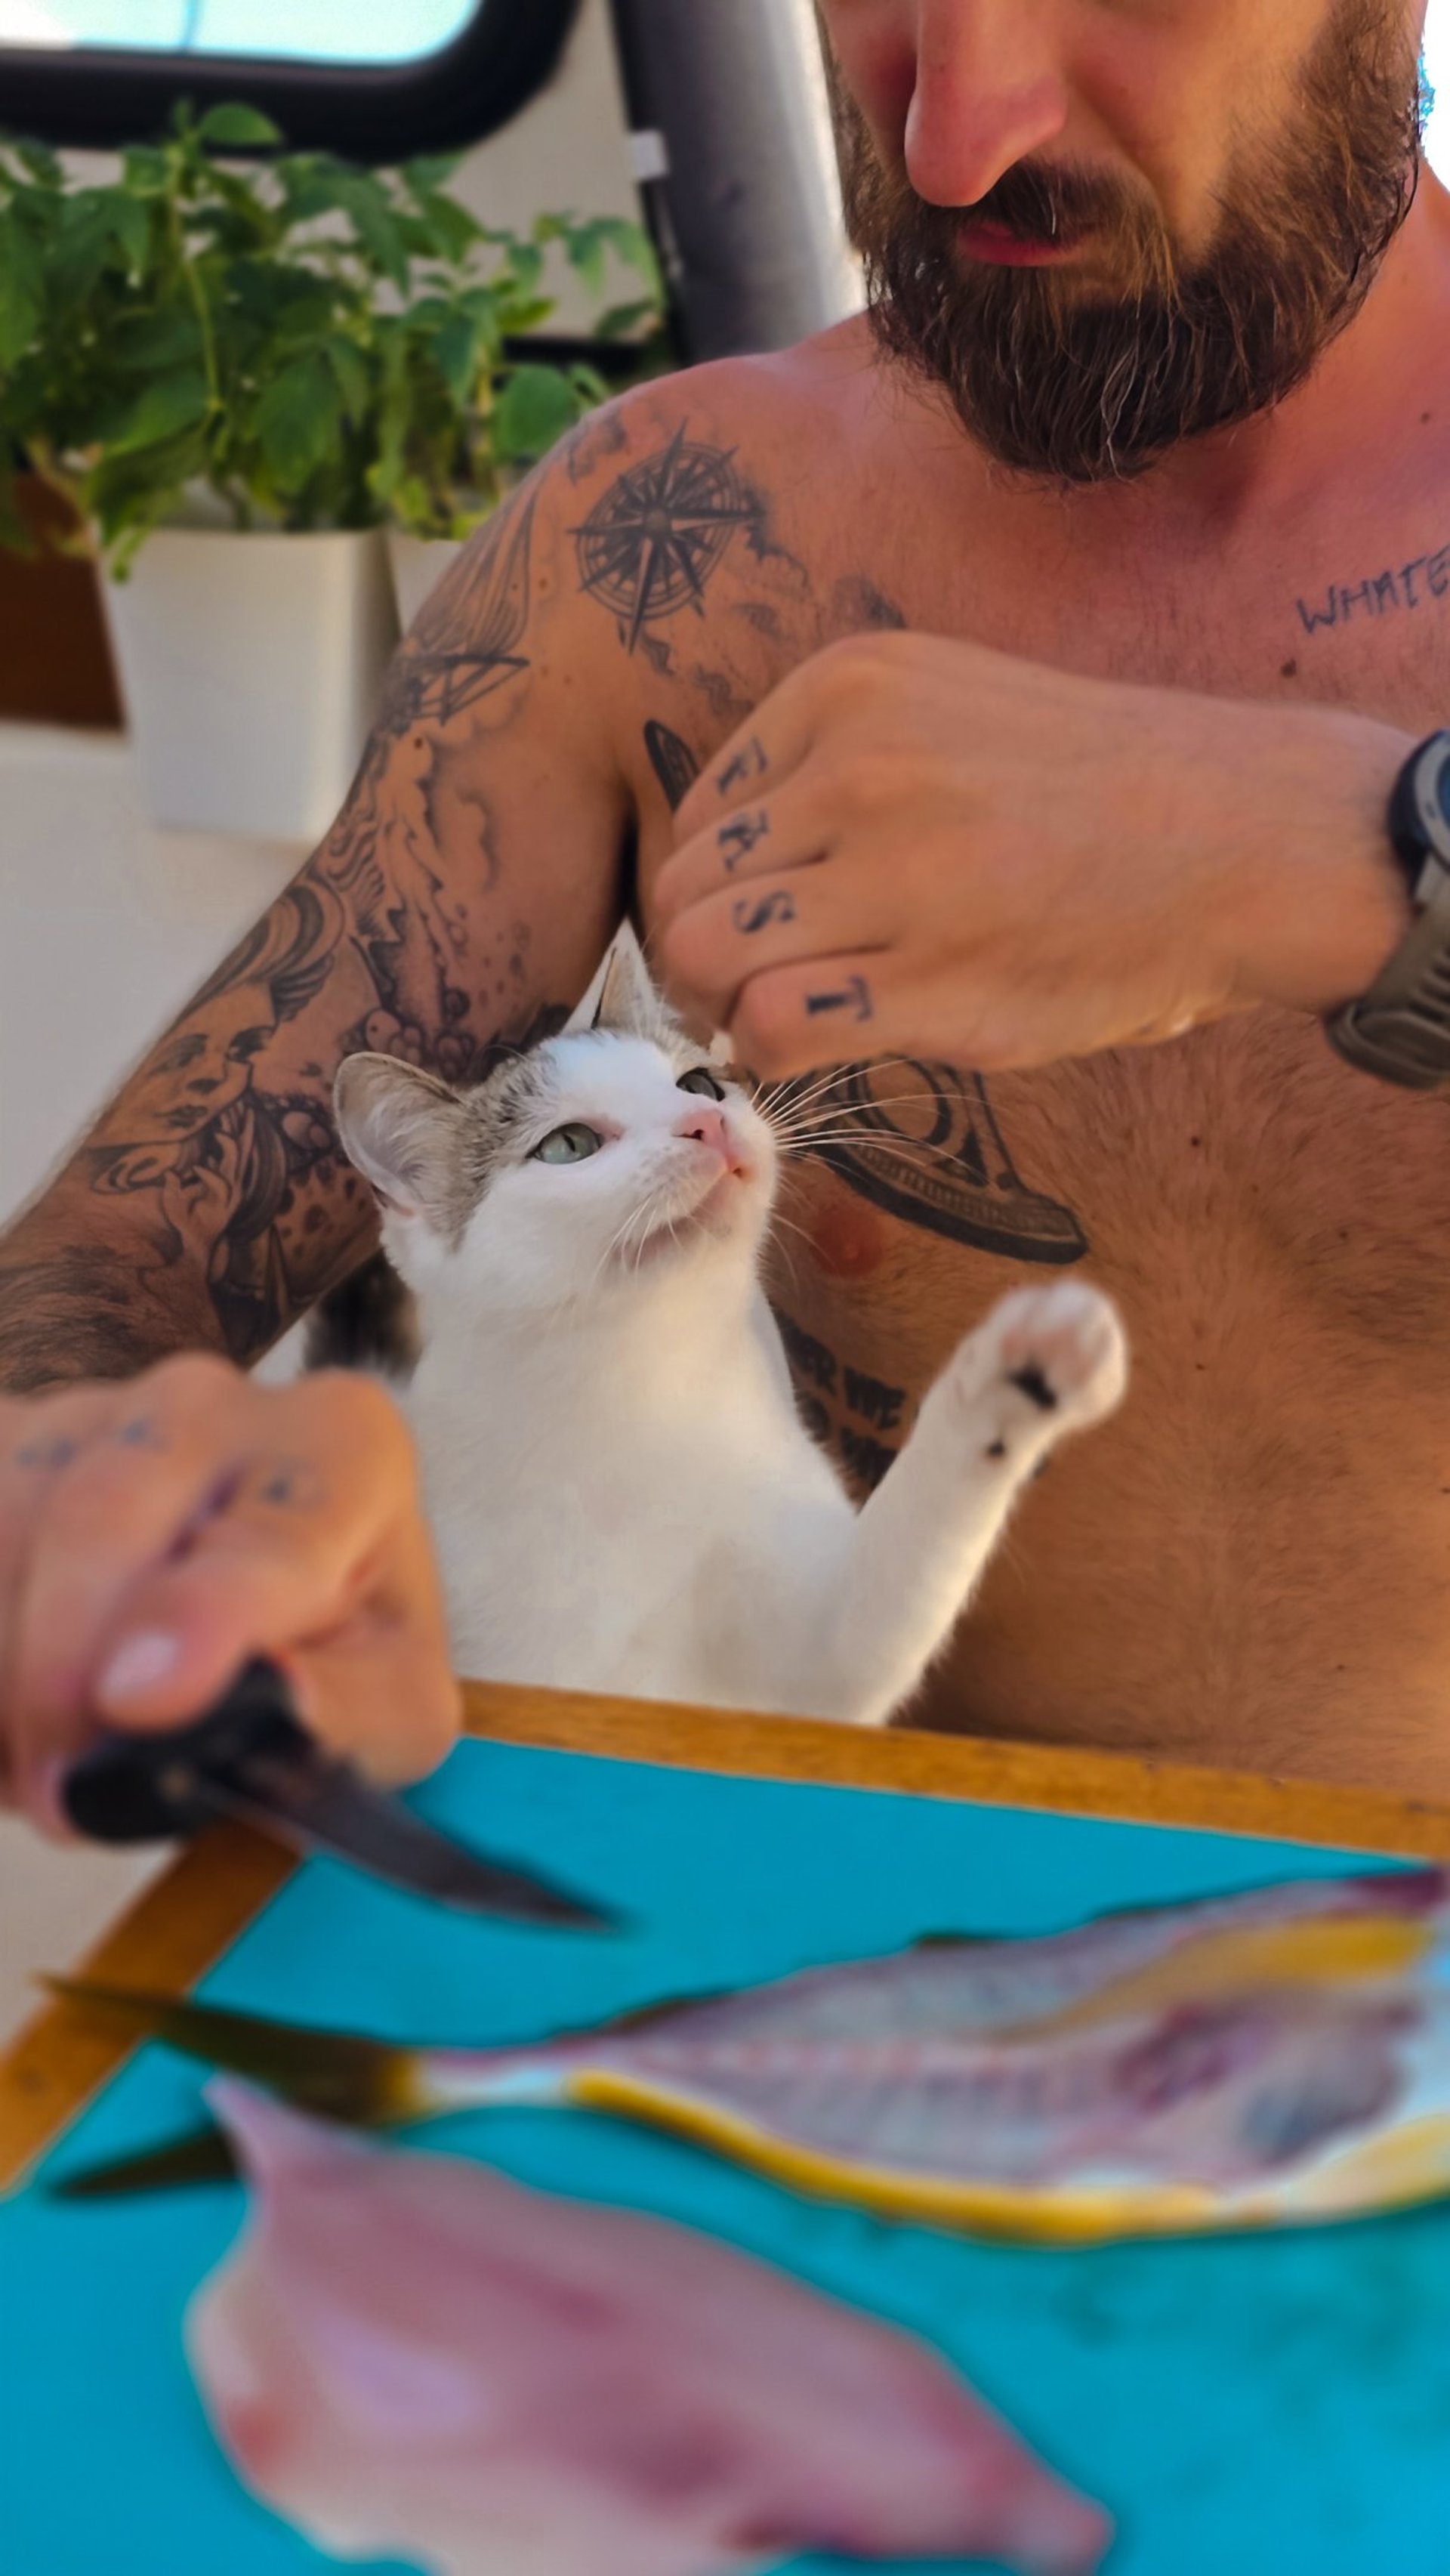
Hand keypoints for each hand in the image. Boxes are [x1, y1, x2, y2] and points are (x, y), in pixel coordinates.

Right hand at [0, 1355, 459, 1835]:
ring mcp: (91, 1409)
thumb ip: (343, 1709)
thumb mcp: (381, 1699)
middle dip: (65, 1668)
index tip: (141, 1701)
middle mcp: (213, 1403)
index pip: (277, 1526)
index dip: (204, 1613)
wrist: (228, 1598)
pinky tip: (17, 1710)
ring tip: (48, 1754)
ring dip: (10, 1669)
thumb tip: (277, 1704)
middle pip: (104, 1512)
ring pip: (9, 1524)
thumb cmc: (325, 1642)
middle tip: (67, 1784)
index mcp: (342, 1447)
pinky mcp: (5, 1441)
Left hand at [655, 631, 1411, 1077]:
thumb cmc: (1104, 790)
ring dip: (725, 1011)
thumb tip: (733, 875)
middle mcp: (853, 769)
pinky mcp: (931, 975)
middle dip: (699, 961)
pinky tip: (818, 1052)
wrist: (1247, 838)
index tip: (768, 930)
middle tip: (751, 997)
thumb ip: (837, 766)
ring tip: (782, 1023)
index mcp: (847, 689)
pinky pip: (773, 1023)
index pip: (699, 816)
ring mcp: (892, 872)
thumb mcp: (949, 709)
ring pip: (705, 957)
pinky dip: (770, 1053)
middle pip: (683, 892)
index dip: (716, 892)